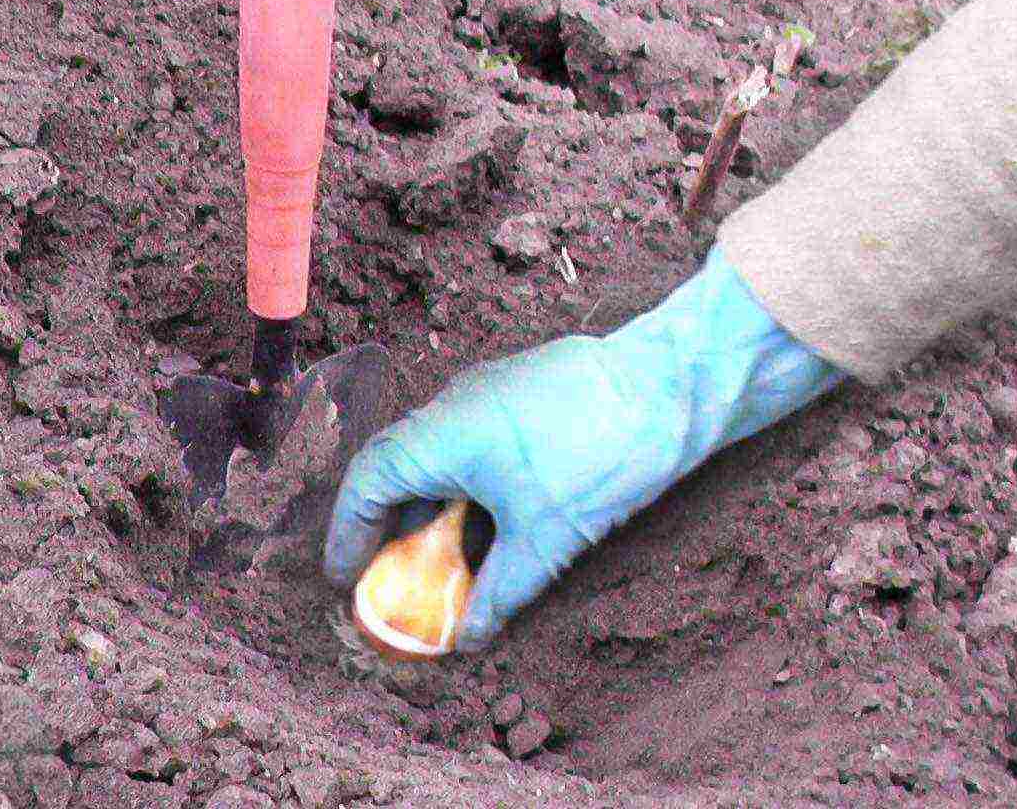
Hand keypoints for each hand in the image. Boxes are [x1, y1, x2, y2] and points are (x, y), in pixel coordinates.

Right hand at [323, 248, 841, 650]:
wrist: (671, 382)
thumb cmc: (601, 451)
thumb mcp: (546, 539)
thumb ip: (498, 591)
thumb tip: (469, 635)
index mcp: (437, 438)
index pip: (365, 487)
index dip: (348, 536)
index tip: (345, 579)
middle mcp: (446, 408)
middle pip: (389, 468)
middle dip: (381, 525)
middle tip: (384, 576)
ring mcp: (479, 395)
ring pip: (428, 455)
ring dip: (425, 507)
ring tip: (435, 559)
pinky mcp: (510, 394)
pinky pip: (461, 442)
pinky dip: (457, 485)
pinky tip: (483, 521)